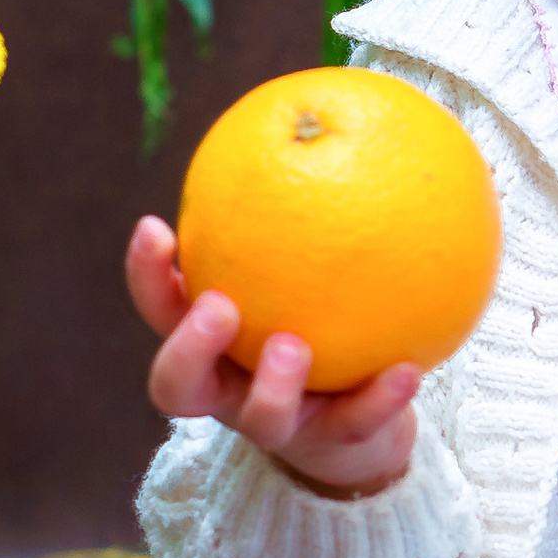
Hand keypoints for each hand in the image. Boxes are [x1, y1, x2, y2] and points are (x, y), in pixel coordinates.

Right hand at [126, 216, 419, 495]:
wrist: (363, 432)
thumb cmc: (326, 329)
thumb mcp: (308, 274)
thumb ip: (306, 215)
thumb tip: (331, 109)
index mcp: (211, 346)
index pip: (161, 308)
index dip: (147, 275)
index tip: (155, 226)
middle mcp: (229, 390)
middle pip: (176, 386)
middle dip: (188, 347)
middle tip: (216, 306)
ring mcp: (280, 427)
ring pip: (257, 418)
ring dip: (271, 383)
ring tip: (294, 346)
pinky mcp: (334, 448)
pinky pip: (355, 425)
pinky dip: (379, 400)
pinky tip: (409, 369)